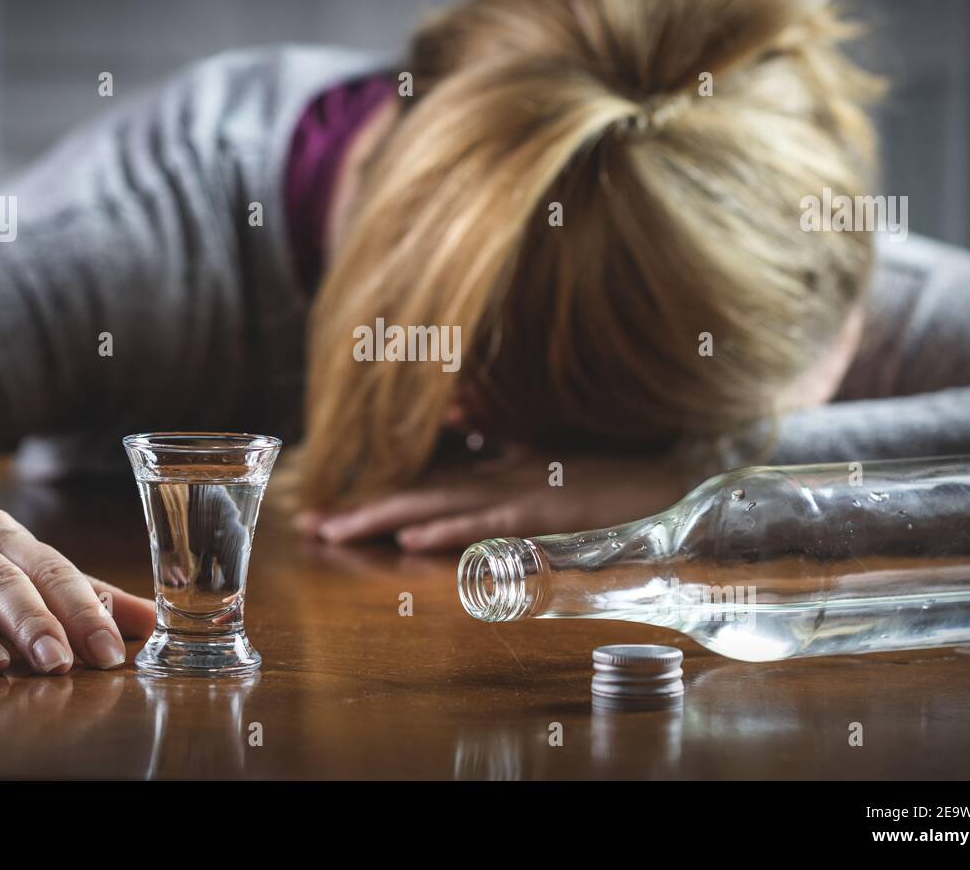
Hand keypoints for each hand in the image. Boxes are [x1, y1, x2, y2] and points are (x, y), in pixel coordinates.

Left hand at [297, 450, 686, 553]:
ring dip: (384, 517)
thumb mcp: (543, 459)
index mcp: (491, 470)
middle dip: (359, 510)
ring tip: (336, 532)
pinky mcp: (541, 511)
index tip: (324, 512)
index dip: (370, 496)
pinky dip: (450, 529)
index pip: (419, 483)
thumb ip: (500, 444)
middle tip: (308, 526)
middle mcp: (493, 476)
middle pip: (415, 492)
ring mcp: (515, 492)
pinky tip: (412, 537)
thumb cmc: (602, 476)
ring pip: (438, 504)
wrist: (660, 483)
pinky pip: (487, 523)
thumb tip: (456, 432)